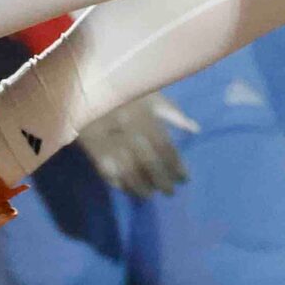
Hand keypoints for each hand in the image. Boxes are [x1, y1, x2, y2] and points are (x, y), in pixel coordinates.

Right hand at [77, 90, 198, 197]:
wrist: (89, 90)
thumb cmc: (127, 92)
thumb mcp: (152, 96)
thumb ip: (173, 113)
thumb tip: (195, 129)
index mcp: (146, 118)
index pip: (166, 148)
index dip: (177, 166)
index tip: (185, 178)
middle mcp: (131, 133)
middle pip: (150, 164)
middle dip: (163, 181)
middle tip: (170, 191)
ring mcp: (112, 144)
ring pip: (130, 174)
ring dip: (142, 188)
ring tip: (150, 194)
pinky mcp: (95, 152)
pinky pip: (110, 174)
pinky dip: (120, 185)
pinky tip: (129, 189)